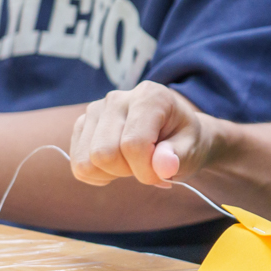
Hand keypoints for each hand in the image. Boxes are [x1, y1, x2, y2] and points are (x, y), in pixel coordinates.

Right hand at [70, 81, 217, 186]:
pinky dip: (98, 174)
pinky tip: (118, 164)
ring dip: (112, 173)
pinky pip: (78, 165)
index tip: (162, 173)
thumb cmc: (184, 140)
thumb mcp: (192, 149)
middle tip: (147, 166)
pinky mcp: (82, 125)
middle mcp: (117, 98)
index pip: (133, 144)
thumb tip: (163, 166)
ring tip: (133, 162)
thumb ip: (178, 157)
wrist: (175, 133)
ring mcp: (95, 110)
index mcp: (150, 96)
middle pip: (104, 154)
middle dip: (128, 172)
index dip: (146, 171)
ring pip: (87, 161)